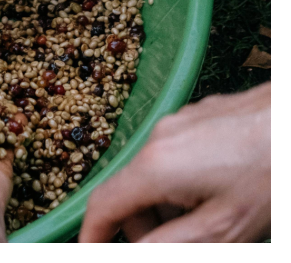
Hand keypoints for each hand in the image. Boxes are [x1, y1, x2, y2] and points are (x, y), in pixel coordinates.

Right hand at [79, 84, 268, 241]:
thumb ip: (172, 244)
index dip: (92, 234)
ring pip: (155, 172)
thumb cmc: (274, 176)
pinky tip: (222, 191)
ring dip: (167, 202)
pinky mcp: (201, 115)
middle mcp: (159, 138)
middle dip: (141, 223)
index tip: (92, 250)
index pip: (103, 206)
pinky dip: (185, 180)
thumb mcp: (225, 228)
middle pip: (129, 189)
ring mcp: (180, 122)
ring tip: (208, 219)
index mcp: (156, 167)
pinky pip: (177, 154)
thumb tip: (136, 249)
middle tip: (171, 244)